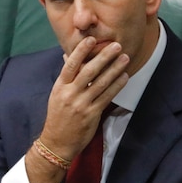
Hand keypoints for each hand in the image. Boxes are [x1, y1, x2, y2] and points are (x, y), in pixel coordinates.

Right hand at [26, 38, 128, 182]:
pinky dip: (116, 86)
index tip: (91, 39)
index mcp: (60, 87)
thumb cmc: (58, 117)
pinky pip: (106, 97)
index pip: (70, 65)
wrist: (57, 142)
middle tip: (116, 45)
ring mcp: (81, 104)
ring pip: (100, 83)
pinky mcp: (91, 114)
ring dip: (114, 69)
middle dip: (103, 57)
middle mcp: (69, 94)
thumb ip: (66, 76)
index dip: (81, 51)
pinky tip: (124, 77)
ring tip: (124, 58)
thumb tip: (68, 56)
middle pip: (88, 71)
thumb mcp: (57, 95)